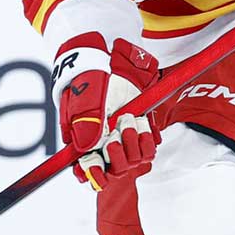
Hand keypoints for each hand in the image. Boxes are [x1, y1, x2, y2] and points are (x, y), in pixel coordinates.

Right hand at [53, 35, 161, 189]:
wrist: (111, 58)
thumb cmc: (90, 75)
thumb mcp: (85, 94)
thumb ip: (85, 119)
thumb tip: (87, 149)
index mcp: (83, 140)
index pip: (86, 169)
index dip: (94, 175)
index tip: (100, 176)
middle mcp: (103, 143)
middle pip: (115, 168)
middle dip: (120, 152)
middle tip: (121, 123)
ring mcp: (123, 137)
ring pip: (135, 159)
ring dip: (136, 142)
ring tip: (131, 117)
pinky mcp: (140, 130)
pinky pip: (150, 147)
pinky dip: (150, 137)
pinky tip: (144, 122)